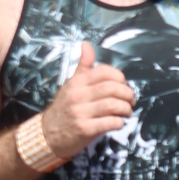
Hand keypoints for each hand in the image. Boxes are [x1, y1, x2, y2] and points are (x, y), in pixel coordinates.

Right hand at [42, 41, 134, 159]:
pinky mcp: (85, 129)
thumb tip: (87, 45)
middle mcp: (78, 95)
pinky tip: (119, 123)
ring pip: (113, 105)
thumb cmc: (64, 108)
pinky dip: (119, 122)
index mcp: (77, 82)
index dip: (119, 77)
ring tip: (127, 111)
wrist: (48, 134)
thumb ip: (83, 67)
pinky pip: (109, 123)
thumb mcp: (71, 85)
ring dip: (125, 108)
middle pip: (112, 88)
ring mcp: (81, 112)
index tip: (123, 85)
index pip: (104, 72)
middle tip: (131, 100)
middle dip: (127, 94)